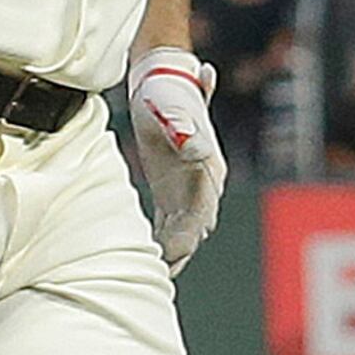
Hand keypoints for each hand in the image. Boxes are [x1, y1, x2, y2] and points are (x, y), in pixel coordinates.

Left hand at [130, 47, 225, 272]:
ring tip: (153, 274)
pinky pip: (171, 221)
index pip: (201, 210)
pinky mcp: (173, 187)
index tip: (173, 254)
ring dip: (172, 250)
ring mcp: (190, 186)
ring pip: (185, 227)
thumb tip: (195, 148)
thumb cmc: (165, 92)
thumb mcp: (171, 106)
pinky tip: (146, 255)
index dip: (188, 234)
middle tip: (160, 275)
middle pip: (196, 225)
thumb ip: (182, 127)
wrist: (162, 79)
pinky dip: (162, 239)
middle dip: (181, 251)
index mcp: (208, 166)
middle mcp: (205, 181)